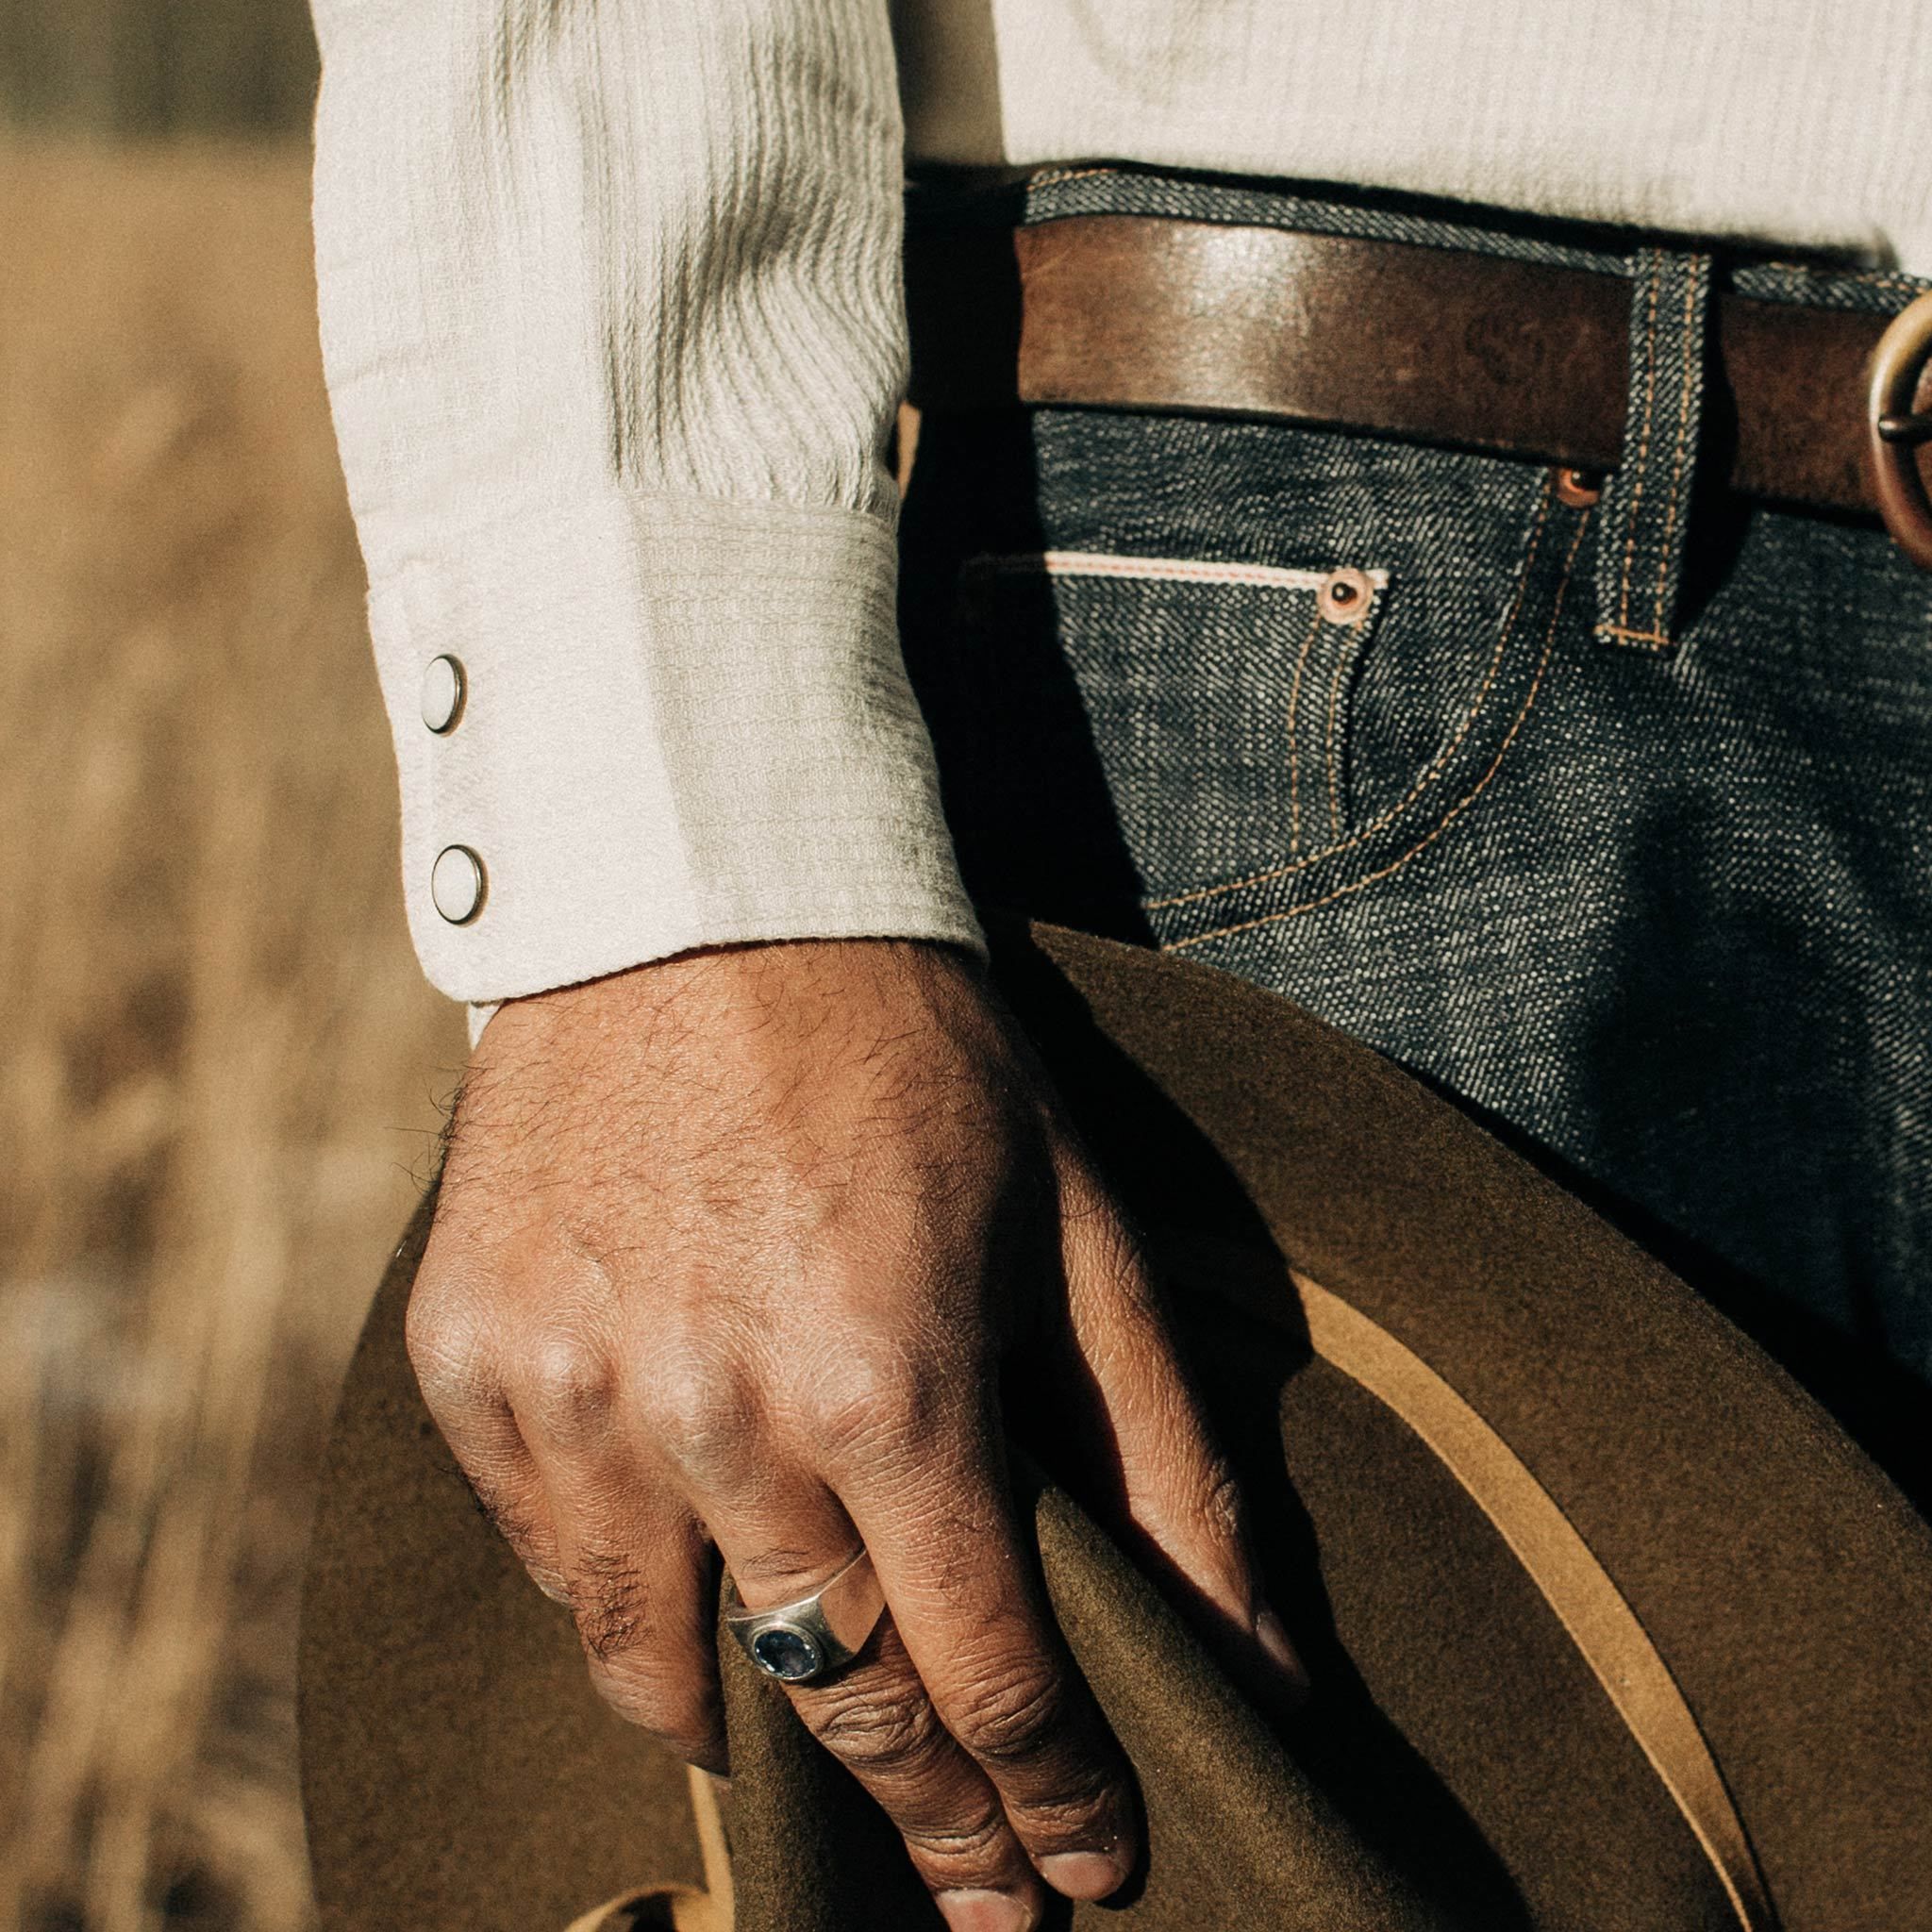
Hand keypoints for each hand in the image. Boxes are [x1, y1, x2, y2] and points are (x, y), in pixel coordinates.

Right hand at [406, 939, 1303, 1930]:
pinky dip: (628, 1597)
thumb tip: (1257, 1663)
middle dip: (933, 1826)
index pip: (992, 1680)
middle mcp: (719, 1422)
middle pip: (839, 1708)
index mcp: (892, 1386)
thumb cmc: (915, 1056)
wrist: (700, 897)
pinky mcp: (473, 1366)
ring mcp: (573, 1401)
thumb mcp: (1073, 1230)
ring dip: (766, 1728)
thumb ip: (1164, 1456)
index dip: (1052, 1808)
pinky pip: (552, 1562)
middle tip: (984, 1892)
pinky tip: (692, 1569)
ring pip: (668, 1672)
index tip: (1086, 1877)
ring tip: (831, 1742)